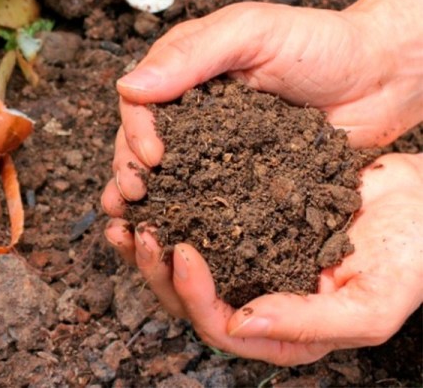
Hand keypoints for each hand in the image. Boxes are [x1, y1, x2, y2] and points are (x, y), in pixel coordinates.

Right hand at [102, 0, 422, 213]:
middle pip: (144, 143)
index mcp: (185, 71)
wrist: (385, 76)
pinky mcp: (245, 179)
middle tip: (134, 197)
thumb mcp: (252, 32)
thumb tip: (128, 86)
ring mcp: (218, 147)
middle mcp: (194, 111)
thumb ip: (191, 54)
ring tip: (135, 225)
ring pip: (170, 176)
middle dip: (130, 170)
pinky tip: (176, 238)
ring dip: (149, 200)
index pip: (140, 102)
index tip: (151, 157)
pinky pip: (211, 199)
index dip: (135, 131)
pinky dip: (189, 218)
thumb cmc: (322, 42)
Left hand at [104, 153, 422, 365]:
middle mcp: (257, 298)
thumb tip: (240, 322)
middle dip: (156, 269)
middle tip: (139, 229)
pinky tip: (149, 188)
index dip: (193, 295)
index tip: (181, 250)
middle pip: (188, 299)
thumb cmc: (411, 255)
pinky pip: (194, 218)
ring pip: (181, 262)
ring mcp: (246, 258)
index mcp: (283, 331)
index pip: (221, 327)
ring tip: (125, 213)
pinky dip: (168, 206)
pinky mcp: (241, 220)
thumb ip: (311, 322)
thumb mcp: (372, 301)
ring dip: (148, 242)